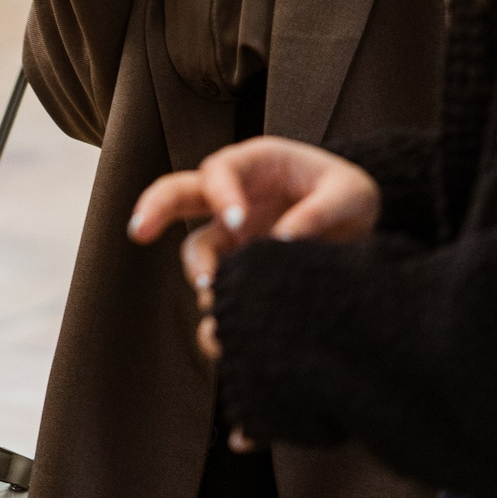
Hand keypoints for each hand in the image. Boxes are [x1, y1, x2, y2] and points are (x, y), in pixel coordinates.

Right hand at [127, 137, 380, 315]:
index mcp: (255, 164)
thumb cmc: (349, 195)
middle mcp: (232, 197)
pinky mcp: (238, 269)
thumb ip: (321, 211)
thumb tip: (284, 240)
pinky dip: (215, 309)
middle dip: (154, 209)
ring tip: (213, 298)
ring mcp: (230, 235)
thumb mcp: (351, 194)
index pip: (220, 171)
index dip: (220, 195)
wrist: (357, 225)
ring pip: (196, 250)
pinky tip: (221, 333)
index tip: (236, 223)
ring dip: (199, 273)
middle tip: (139, 232)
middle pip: (177, 194)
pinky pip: (214, 286)